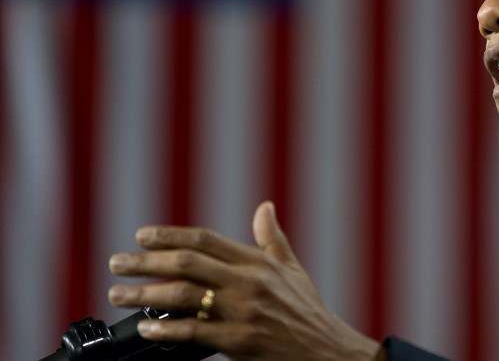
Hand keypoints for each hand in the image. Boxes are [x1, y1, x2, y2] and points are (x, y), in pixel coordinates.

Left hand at [108, 201, 381, 359]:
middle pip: (187, 262)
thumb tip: (264, 206)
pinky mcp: (240, 343)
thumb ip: (272, 238)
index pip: (206, 239)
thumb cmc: (308, 311)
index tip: (142, 236)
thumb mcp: (293, 269)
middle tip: (116, 262)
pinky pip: (195, 334)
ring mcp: (244, 312)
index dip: (170, 235)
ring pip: (184, 296)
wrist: (328, 352)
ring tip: (119, 294)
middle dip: (146, 262)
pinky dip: (166, 331)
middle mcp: (249, 282)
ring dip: (145, 294)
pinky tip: (147, 329)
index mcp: (258, 261)